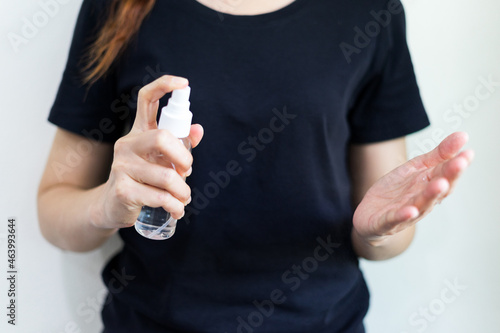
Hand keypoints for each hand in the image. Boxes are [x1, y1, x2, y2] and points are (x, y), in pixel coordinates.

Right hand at [94, 76, 203, 228]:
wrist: (111, 208)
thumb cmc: (142, 180)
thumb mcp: (160, 161)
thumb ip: (180, 146)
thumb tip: (199, 129)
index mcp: (138, 133)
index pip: (145, 99)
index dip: (163, 86)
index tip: (183, 83)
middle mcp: (127, 144)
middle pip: (162, 138)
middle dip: (184, 158)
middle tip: (188, 172)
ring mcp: (121, 167)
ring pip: (166, 176)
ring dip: (183, 191)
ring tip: (184, 198)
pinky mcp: (122, 190)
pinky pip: (160, 197)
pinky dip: (175, 206)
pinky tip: (177, 210)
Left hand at [353, 132, 473, 245]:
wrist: (370, 216)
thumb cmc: (396, 192)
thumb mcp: (415, 168)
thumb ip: (438, 155)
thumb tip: (462, 136)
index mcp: (428, 187)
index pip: (445, 175)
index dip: (456, 165)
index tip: (468, 153)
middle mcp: (421, 202)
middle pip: (437, 190)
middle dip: (449, 177)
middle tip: (460, 164)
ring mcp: (404, 214)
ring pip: (420, 205)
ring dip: (430, 195)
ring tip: (441, 183)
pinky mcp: (386, 223)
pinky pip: (394, 219)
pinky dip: (402, 216)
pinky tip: (410, 211)